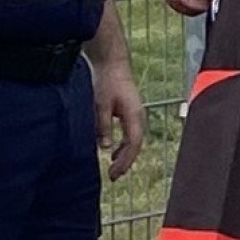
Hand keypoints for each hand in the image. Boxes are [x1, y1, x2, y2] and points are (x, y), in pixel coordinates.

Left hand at [92, 60, 145, 180]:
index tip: (115, 173)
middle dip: (126, 162)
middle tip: (113, 176)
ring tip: (114, 169)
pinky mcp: (128, 112)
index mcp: (134, 115)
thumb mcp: (101, 104)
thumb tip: (104, 147)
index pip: (133, 144)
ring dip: (125, 155)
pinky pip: (129, 134)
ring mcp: (135, 115)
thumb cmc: (107, 81)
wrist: (112, 63)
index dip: (126, 161)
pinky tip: (113, 152)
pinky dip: (122, 146)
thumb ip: (103, 125)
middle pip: (135, 145)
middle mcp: (138, 117)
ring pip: (133, 141)